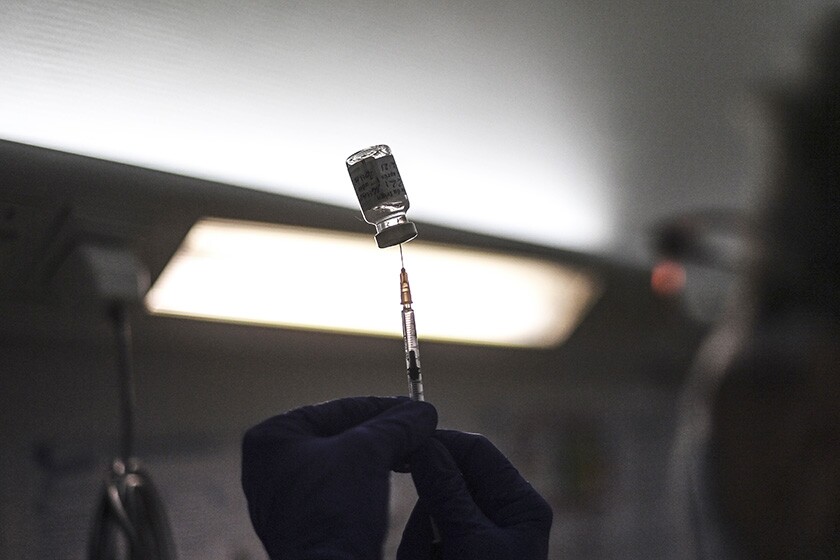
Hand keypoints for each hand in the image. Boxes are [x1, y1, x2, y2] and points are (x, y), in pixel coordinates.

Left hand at [241, 396, 436, 559]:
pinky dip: (368, 479)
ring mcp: (283, 495)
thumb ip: (396, 424)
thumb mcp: (369, 452)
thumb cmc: (335, 510)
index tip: (416, 408)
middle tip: (419, 430)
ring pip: (343, 461)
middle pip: (340, 434)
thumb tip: (424, 411)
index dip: (383, 407)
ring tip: (414, 452)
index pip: (338, 409)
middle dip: (383, 433)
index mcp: (272, 437)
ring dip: (380, 456)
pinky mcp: (302, 521)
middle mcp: (269, 464)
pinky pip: (340, 488)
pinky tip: (396, 476)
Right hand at [397, 430, 552, 559]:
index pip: (476, 451)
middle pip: (446, 484)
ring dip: (419, 542)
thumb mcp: (471, 542)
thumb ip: (446, 492)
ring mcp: (475, 538)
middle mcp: (499, 515)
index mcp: (519, 504)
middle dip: (427, 513)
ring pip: (428, 515)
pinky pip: (422, 543)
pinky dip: (418, 555)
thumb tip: (423, 443)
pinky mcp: (453, 555)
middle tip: (425, 545)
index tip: (404, 446)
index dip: (441, 443)